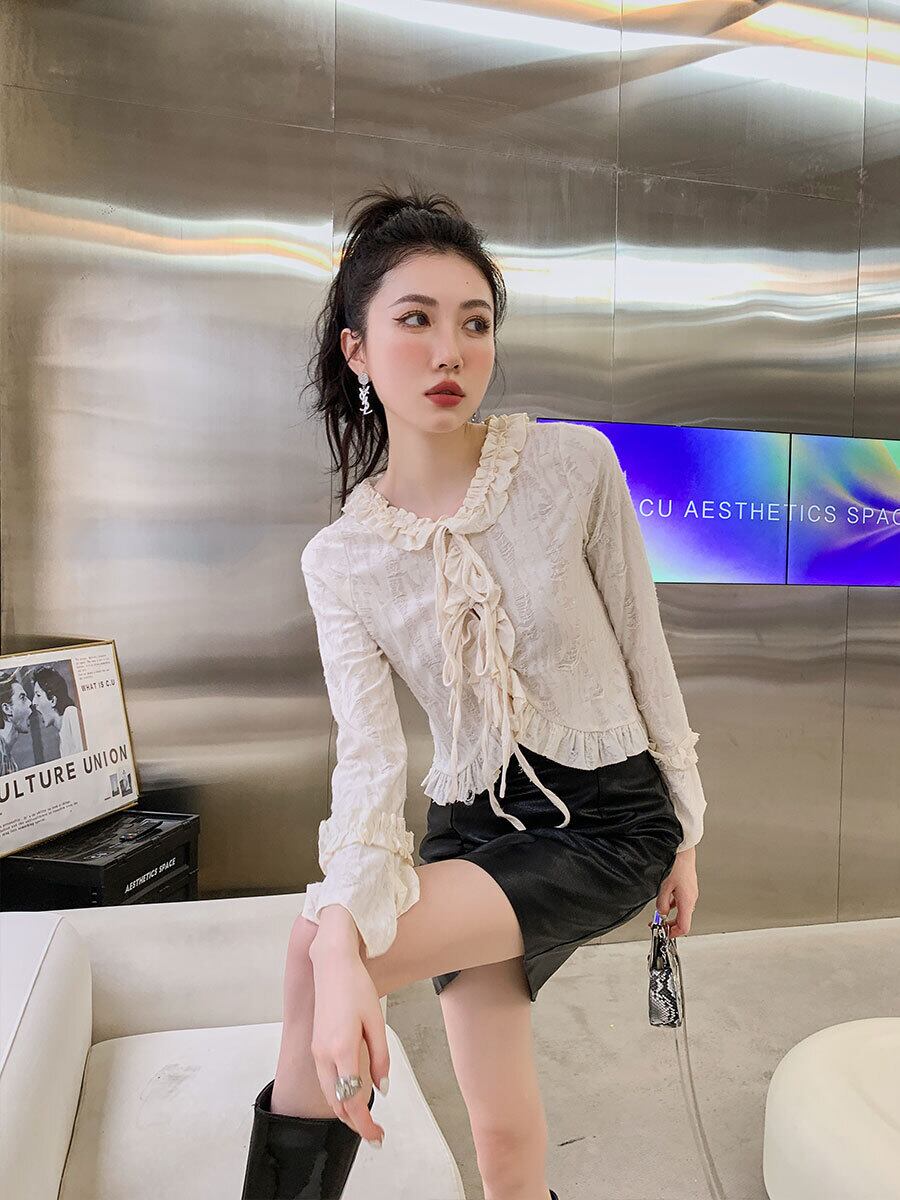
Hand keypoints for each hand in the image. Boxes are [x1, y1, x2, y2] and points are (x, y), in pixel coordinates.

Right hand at [308, 941, 388, 1144]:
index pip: (352, 1102)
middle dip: (355, 1124)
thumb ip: (380, 1058)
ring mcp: (317, 1051)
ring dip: (345, 1111)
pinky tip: (352, 1095)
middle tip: (375, 1135)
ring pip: (330, 1095)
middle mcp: (324, 1056)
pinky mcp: (316, 1046)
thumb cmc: (356, 988)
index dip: (365, 1125)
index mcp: (342, 1051)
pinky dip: (338, 1096)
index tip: (377, 1137)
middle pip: (337, 1104)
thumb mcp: (376, 1022)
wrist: (331, 965)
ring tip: (366, 1120)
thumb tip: (382, 1089)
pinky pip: (326, 1081)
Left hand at [649, 846, 697, 937]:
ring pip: (683, 910)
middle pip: (684, 920)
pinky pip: (682, 901)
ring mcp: (692, 892)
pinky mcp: (689, 886)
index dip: (673, 933)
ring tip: (659, 913)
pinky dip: (674, 905)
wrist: (682, 849)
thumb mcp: (663, 886)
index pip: (684, 926)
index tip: (664, 934)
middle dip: (670, 924)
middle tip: (658, 925)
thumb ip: (661, 903)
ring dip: (671, 914)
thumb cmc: (675, 864)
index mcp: (687, 901)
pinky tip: (665, 901)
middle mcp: (692, 898)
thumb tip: (661, 913)